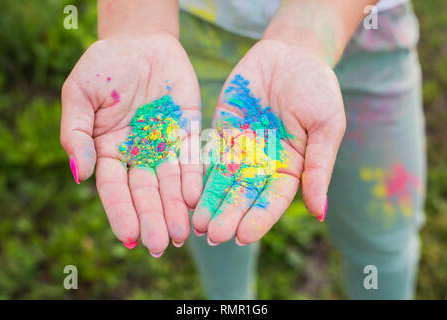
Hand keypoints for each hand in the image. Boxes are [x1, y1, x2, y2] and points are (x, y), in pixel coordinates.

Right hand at [60, 33, 201, 255]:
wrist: (142, 42)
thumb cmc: (106, 66)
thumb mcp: (80, 94)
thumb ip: (76, 133)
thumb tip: (80, 174)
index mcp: (108, 151)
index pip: (114, 189)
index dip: (122, 213)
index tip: (129, 238)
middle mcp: (138, 155)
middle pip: (146, 193)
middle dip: (154, 219)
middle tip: (162, 244)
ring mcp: (164, 146)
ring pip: (171, 184)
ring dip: (176, 209)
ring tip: (183, 234)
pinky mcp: (188, 132)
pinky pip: (192, 159)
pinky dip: (194, 178)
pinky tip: (195, 198)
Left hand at [193, 39, 345, 245]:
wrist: (292, 54)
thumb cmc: (317, 89)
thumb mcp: (326, 127)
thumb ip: (318, 168)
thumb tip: (319, 213)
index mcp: (290, 169)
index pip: (272, 201)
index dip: (258, 218)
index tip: (243, 236)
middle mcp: (262, 165)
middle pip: (243, 196)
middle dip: (228, 216)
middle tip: (212, 236)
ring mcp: (241, 149)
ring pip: (223, 182)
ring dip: (210, 203)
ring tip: (196, 225)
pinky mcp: (222, 132)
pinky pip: (208, 156)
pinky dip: (199, 175)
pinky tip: (187, 193)